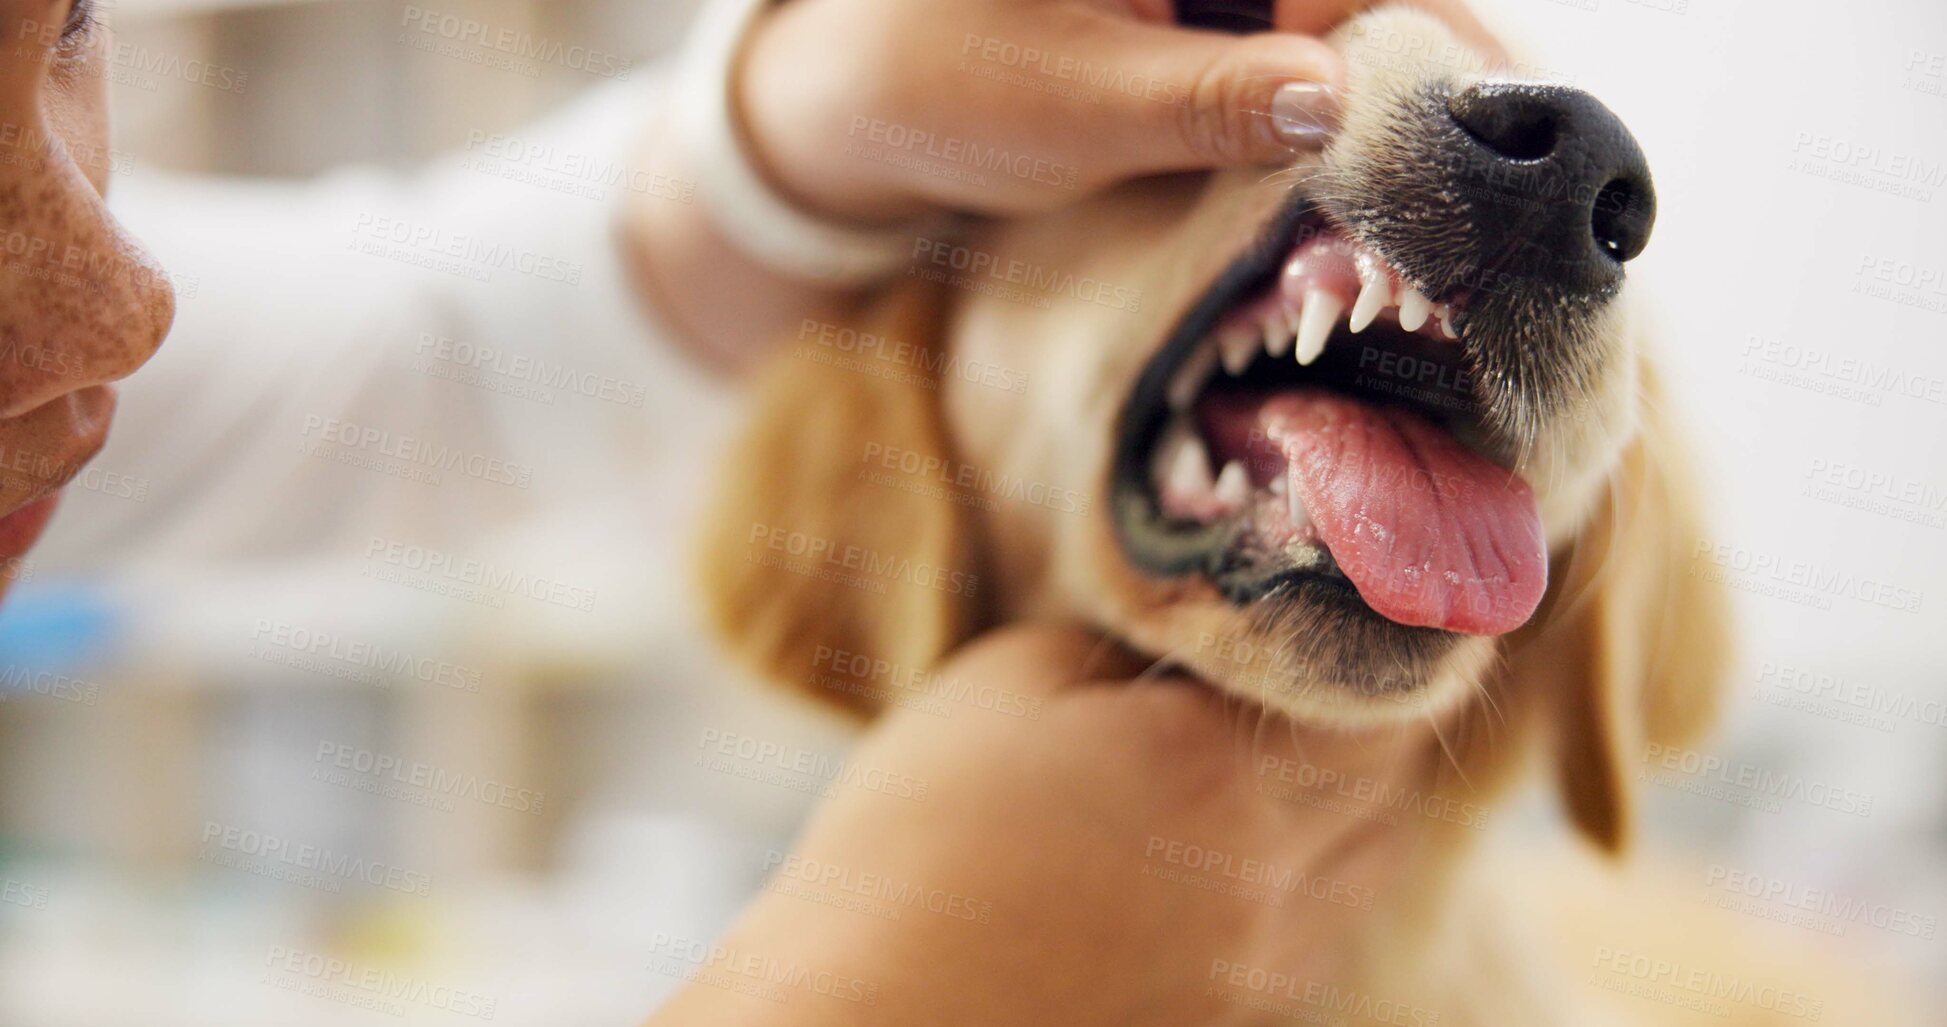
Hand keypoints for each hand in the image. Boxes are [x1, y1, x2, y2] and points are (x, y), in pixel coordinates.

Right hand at [647, 624, 1442, 1024]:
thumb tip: (1192, 642)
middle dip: (1366, 716)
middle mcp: (1271, 881)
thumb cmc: (915, 840)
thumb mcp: (1005, 683)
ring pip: (1369, 865)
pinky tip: (1239, 848)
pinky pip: (1319, 933)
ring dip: (1350, 801)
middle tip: (1320, 665)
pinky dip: (1311, 878)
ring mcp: (1258, 968)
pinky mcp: (1228, 1019)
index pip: (1379, 696)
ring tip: (1285, 755)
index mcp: (1221, 775)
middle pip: (1389, 783)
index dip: (1373, 642)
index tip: (1351, 601)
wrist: (867, 1014)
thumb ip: (1125, 645)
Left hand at [737, 0, 1503, 222]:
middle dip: (1428, 47)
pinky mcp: (1196, 12)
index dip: (1425, 24)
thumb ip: (1209, 100)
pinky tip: (1382, 142)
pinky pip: (1288, 34)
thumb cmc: (938, 85)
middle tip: (1513, 140)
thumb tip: (1337, 93)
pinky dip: (1336, 84)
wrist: (852, 100)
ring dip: (1390, 74)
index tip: (1500, 94)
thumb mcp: (1075, 105)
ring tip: (1470, 154)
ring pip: (1330, 12)